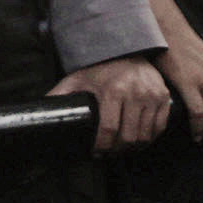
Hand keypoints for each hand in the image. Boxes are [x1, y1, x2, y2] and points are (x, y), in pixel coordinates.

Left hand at [50, 54, 174, 152]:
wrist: (127, 49)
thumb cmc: (99, 68)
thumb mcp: (77, 79)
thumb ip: (59, 94)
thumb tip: (38, 109)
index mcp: (112, 91)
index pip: (109, 130)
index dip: (102, 146)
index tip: (96, 152)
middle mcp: (135, 94)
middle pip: (128, 136)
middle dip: (117, 150)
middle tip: (109, 153)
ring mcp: (152, 96)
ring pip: (145, 135)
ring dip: (134, 148)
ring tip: (122, 149)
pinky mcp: (165, 97)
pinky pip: (160, 126)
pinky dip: (150, 138)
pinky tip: (139, 141)